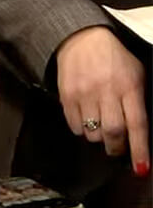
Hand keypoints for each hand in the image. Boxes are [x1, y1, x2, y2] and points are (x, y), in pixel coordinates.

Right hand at [56, 26, 149, 174]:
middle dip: (116, 148)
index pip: (137, 125)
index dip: (139, 150)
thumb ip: (137, 101)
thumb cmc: (114, 58)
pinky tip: (86, 121)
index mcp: (129, 86)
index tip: (140, 168)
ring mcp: (84, 93)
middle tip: (117, 150)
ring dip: (98, 138)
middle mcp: (106, 91)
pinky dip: (81, 130)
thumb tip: (138, 132)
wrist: (81, 38)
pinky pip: (74, 125)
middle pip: (112, 132)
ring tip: (100, 130)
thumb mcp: (136, 74)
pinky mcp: (66, 95)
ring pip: (92, 132)